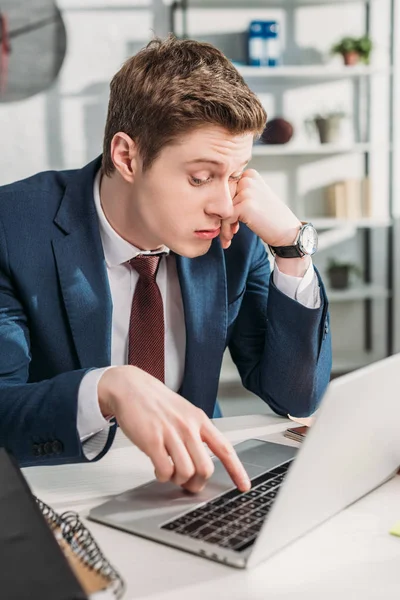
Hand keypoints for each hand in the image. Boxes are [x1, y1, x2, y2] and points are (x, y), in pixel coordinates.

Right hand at [98, 366, 250, 493]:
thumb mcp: (183, 412)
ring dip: (178, 480)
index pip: (224, 448)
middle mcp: (188, 426)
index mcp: (199, 419)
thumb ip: (194, 433)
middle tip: (188, 484)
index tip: (244, 485)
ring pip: (186, 472)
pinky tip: (159, 469)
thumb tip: (201, 461)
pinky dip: (163, 476)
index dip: (236, 470)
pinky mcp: (151, 440)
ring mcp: (170, 433)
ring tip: (171, 474)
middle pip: (205, 467)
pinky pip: (165, 470)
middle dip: (197, 482)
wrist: (130, 387)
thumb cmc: (155, 402)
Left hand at [219, 169, 309, 275]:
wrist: (287, 231)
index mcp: (249, 174)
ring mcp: (247, 191)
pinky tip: (230, 239)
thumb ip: (236, 194)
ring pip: (221, 209)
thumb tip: (210, 201)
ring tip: (227, 237)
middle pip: (221, 198)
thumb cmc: (270, 218)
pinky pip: (225, 218)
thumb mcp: (253, 199)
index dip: (223, 206)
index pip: (224, 188)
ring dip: (222, 226)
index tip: (227, 222)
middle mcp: (248, 179)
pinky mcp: (245, 205)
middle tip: (226, 232)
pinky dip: (226, 230)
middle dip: (220, 216)